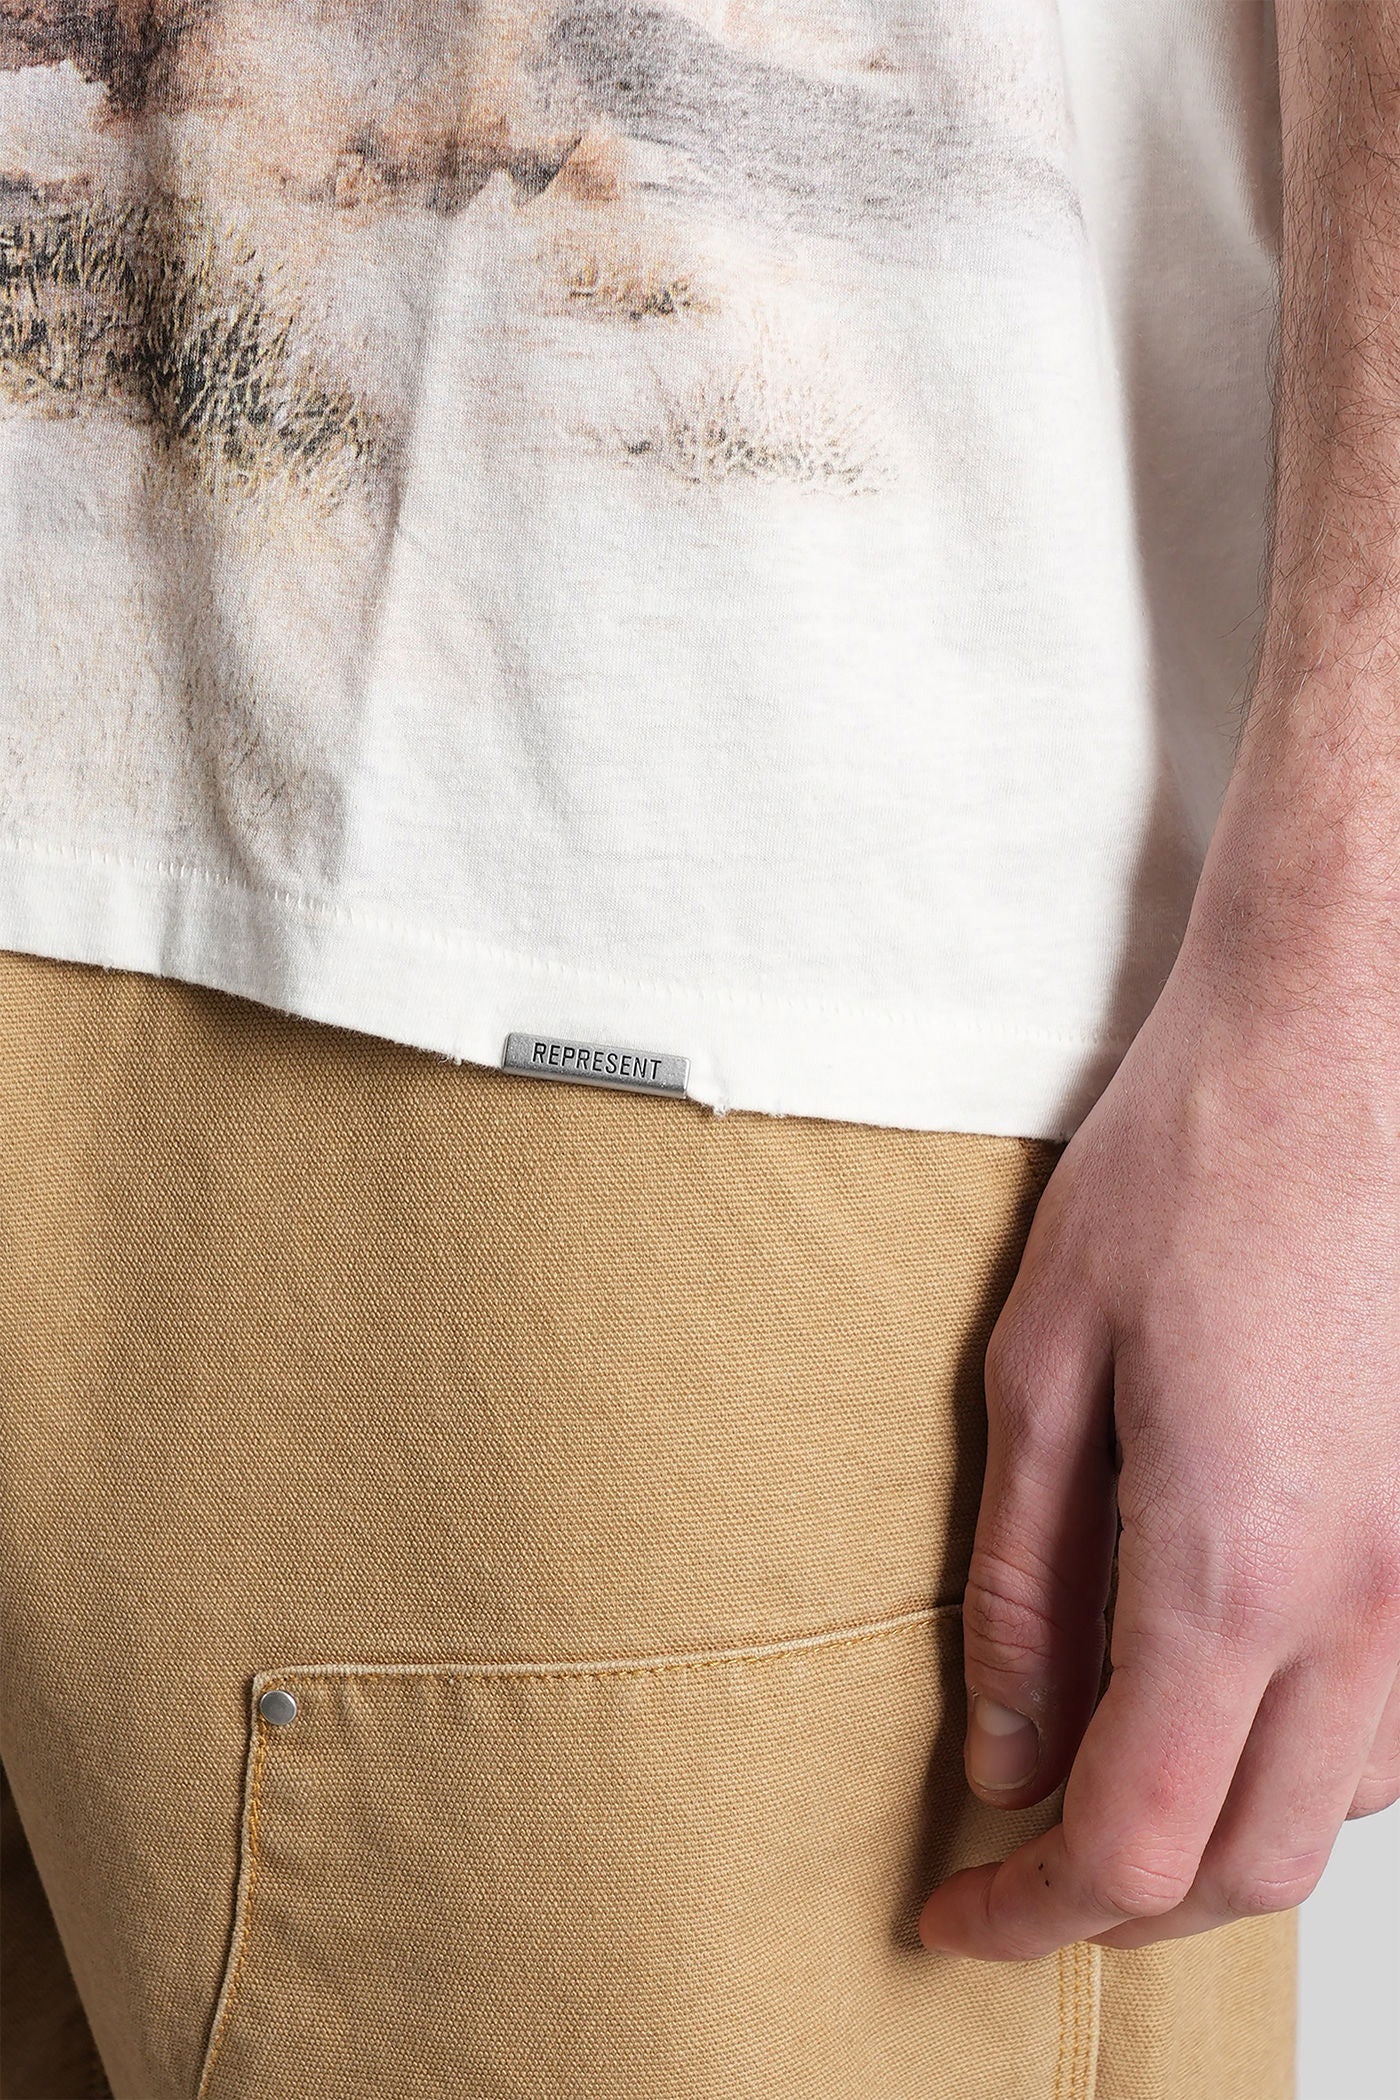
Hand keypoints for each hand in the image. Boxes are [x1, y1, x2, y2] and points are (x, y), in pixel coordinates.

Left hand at [917, 920, 1399, 1959]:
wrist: (1345, 1044)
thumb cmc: (1189, 1168)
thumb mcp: (1040, 1364)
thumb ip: (1019, 1581)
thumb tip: (1003, 1749)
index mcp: (1236, 1568)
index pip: (1134, 1846)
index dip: (1028, 1917)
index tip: (953, 1917)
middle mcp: (1368, 1602)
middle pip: (1246, 1864)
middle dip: (1119, 1905)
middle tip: (1013, 1870)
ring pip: (1337, 1808)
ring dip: (1215, 1835)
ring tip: (1106, 1781)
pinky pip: (1396, 1722)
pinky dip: (1301, 1760)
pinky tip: (1223, 1696)